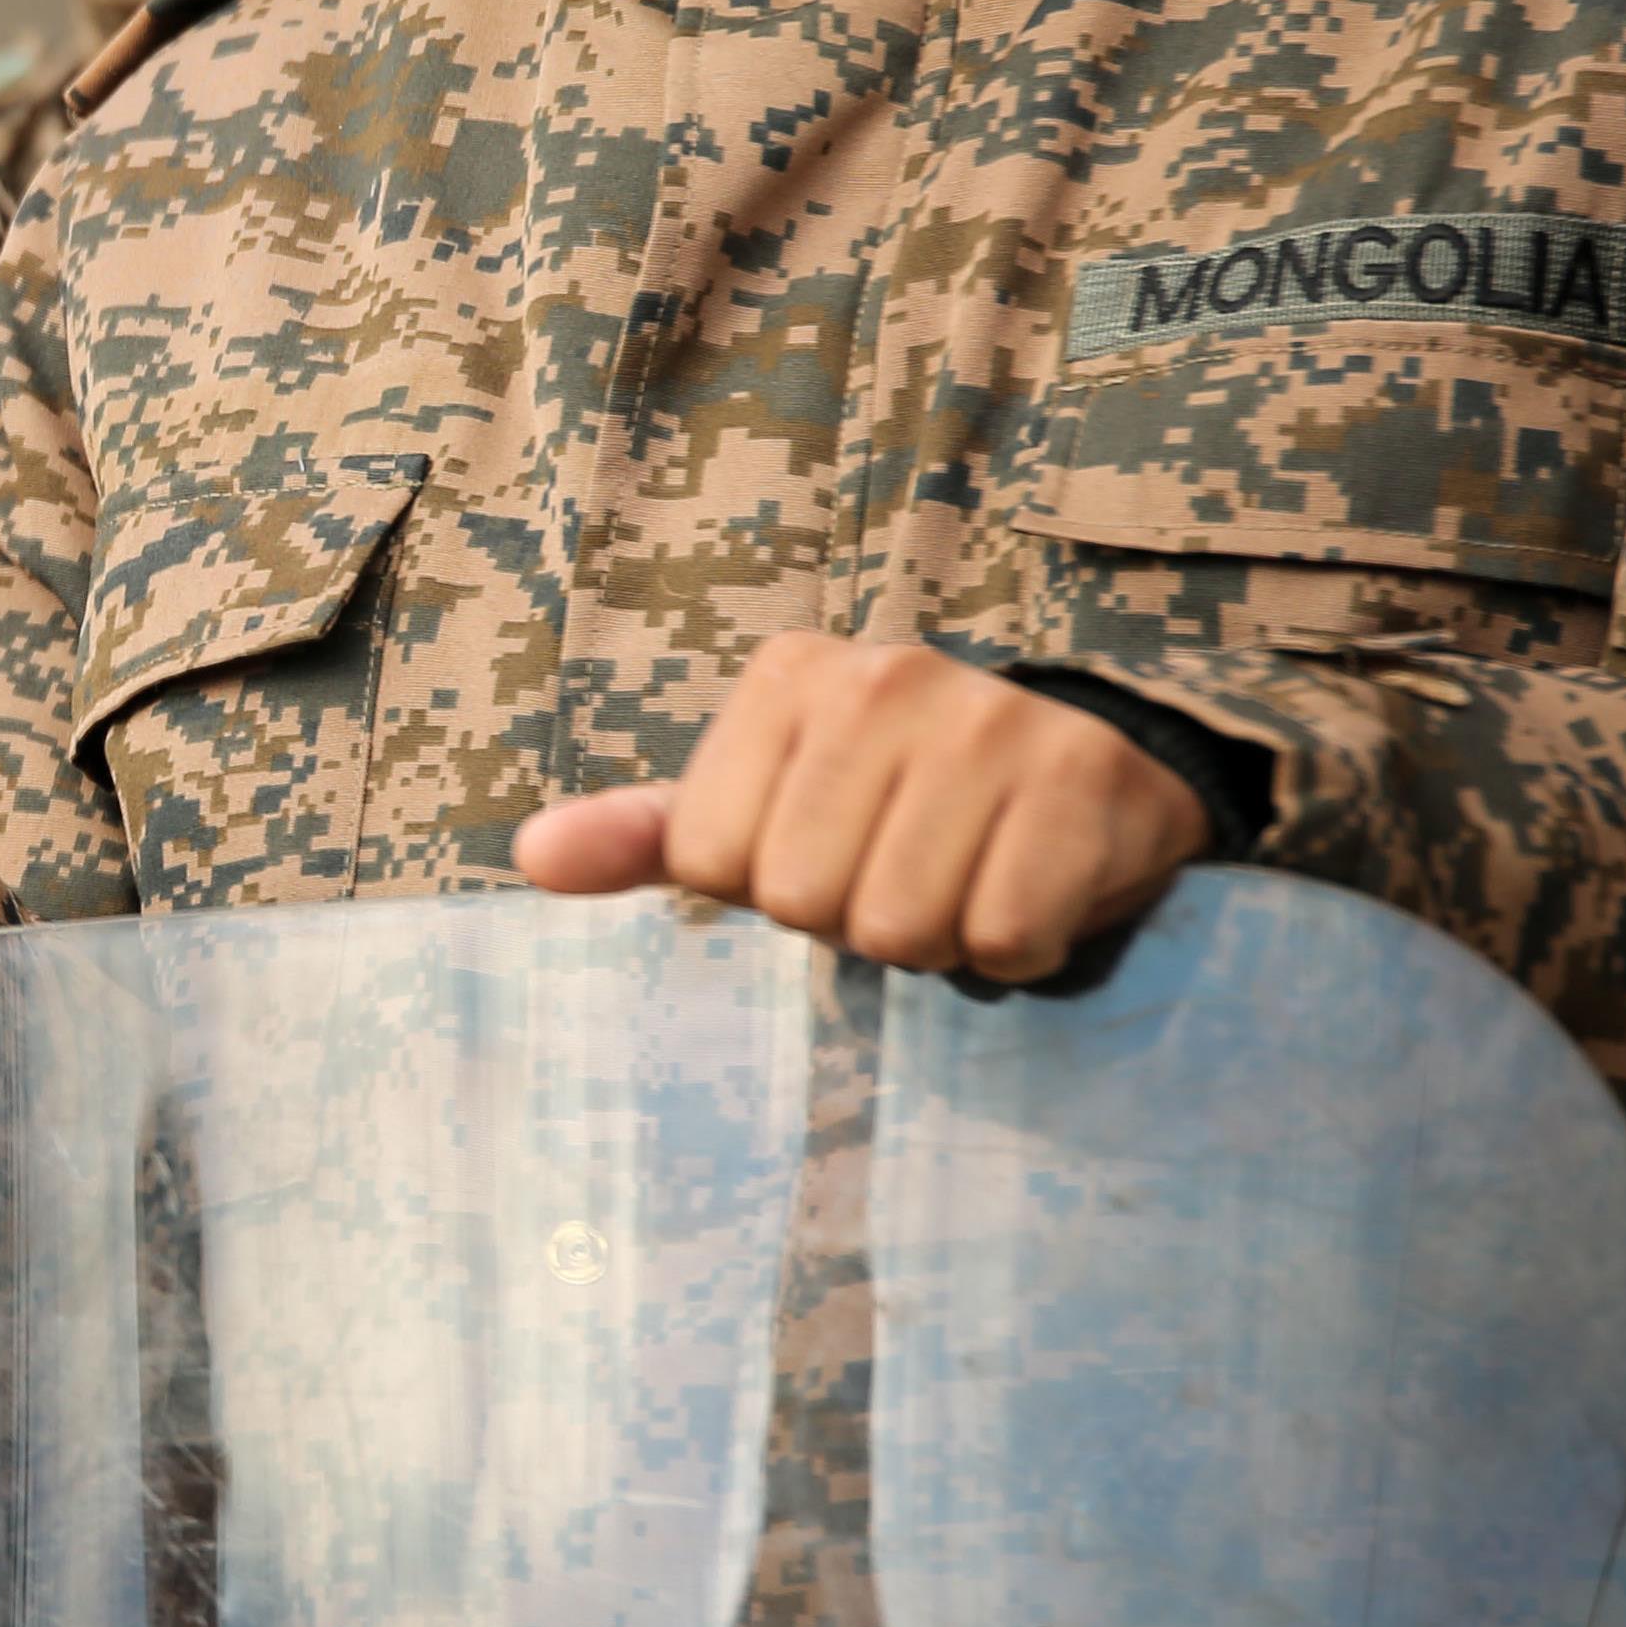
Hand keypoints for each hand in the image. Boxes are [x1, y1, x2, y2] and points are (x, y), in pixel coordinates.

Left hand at [516, 630, 1207, 980]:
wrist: (1093, 760)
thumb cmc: (898, 799)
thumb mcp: (763, 803)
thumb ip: (646, 834)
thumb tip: (532, 858)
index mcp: (788, 677)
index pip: (709, 860)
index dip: (769, 888)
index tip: (830, 846)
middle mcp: (883, 676)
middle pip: (803, 903)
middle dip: (855, 922)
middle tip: (906, 870)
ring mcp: (987, 720)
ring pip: (901, 928)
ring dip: (938, 940)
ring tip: (968, 877)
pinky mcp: (1078, 779)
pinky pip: (1004, 938)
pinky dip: (1017, 949)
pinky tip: (1032, 889)